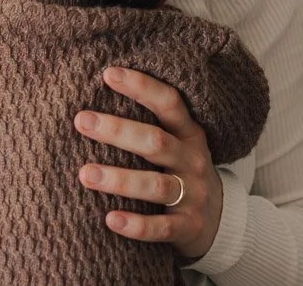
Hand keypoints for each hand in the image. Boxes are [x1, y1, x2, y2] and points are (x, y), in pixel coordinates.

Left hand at [74, 67, 223, 258]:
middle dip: (118, 130)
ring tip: (84, 174)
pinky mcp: (188, 227)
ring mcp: (193, 195)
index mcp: (189, 133)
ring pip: (155, 185)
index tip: (108, 74)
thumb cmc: (180, 171)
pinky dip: (136, 225)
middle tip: (81, 120)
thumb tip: (93, 98)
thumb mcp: (176, 142)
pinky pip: (161, 228)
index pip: (169, 102)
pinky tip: (110, 219)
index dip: (142, 87)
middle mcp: (192, 160)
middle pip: (156, 142)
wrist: (220, 221)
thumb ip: (148, 122)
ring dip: (119, 179)